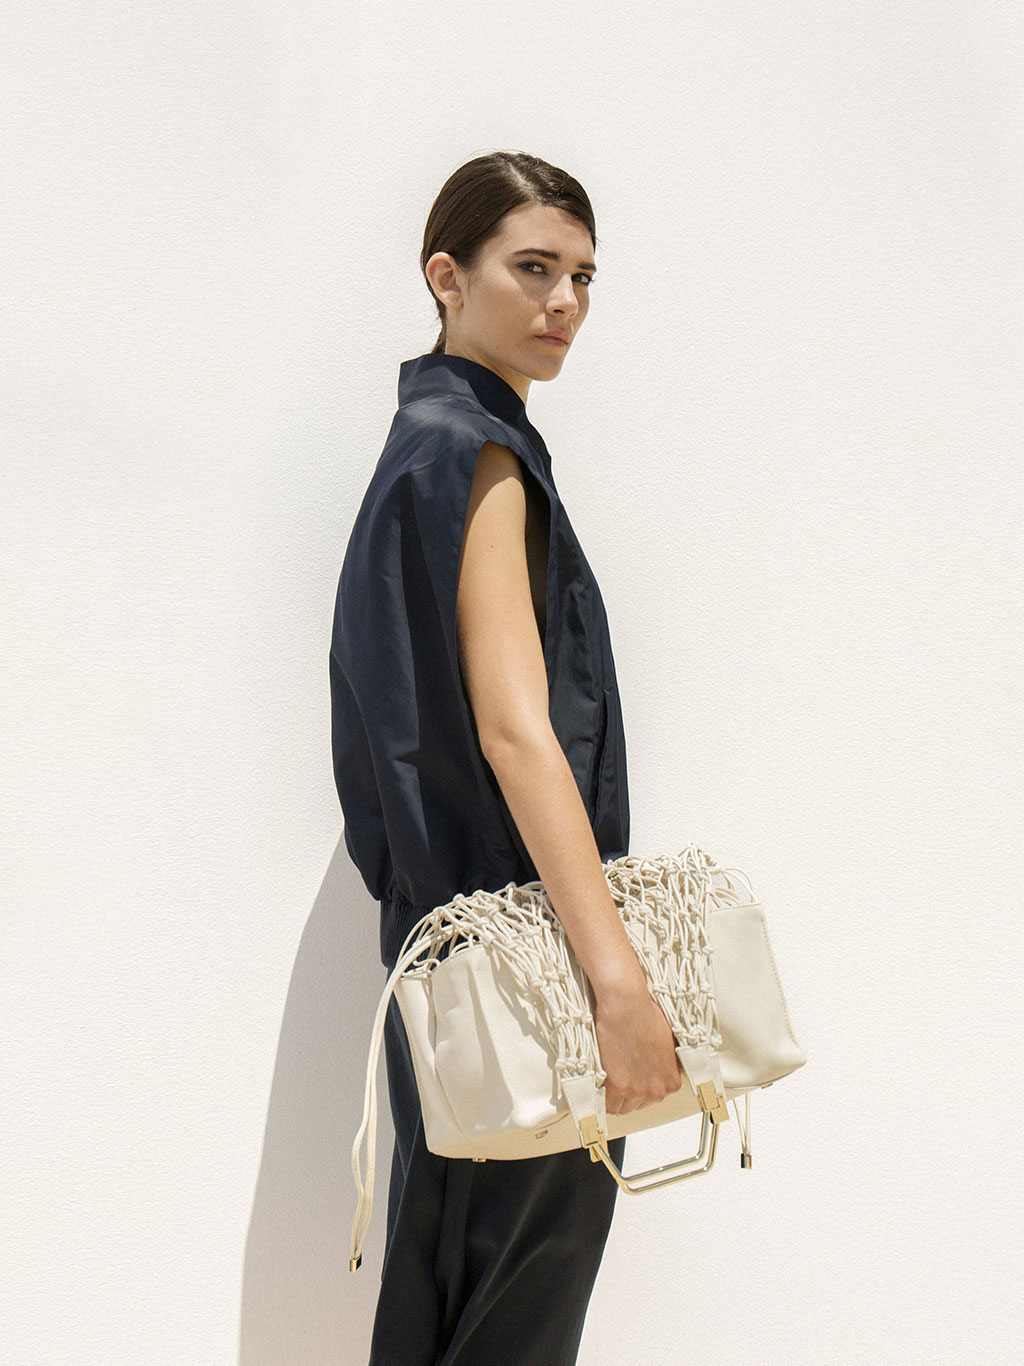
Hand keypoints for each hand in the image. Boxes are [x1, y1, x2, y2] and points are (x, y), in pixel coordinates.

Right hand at [593, 980, 685, 1115]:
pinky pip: (607, 1104)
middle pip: (637, 1104)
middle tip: (619, 1074)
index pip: (653, 1099)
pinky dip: (602, 1096)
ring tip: (609, 1076)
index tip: (631, 1078)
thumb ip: (667, 1066)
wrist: (627, 1006)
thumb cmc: (645, 1017)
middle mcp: (657, 1091)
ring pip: (622, 1107)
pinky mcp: (617, 1086)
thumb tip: (659, 1072)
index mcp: (671, 1083)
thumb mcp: (668, 1044)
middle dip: (628, 1092)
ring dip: (614, 1095)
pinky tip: (601, 1081)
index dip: (640, 1087)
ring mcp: (637, 1090)